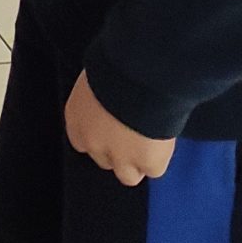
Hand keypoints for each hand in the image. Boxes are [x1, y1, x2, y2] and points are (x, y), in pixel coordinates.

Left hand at [65, 71, 176, 186]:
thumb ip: (100, 96)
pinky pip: (155, 169)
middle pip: (104, 160)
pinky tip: (165, 139)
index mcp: (76, 120)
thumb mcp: (98, 77)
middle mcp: (93, 144)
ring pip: (127, 176)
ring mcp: (120, 158)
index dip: (102, 136)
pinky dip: (160, 157)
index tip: (114, 127)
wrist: (140, 77)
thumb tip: (111, 94)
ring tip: (151, 143)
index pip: (84, 141)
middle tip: (135, 132)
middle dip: (118, 150)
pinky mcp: (147, 164)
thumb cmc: (117, 66)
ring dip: (138, 162)